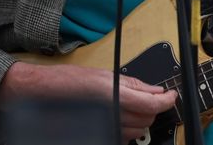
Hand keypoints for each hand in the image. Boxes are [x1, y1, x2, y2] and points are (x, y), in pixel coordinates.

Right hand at [0, 62, 176, 140]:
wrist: (41, 95)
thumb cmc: (66, 82)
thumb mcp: (103, 75)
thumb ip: (133, 85)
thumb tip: (155, 90)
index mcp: (114, 96)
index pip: (152, 104)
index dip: (167, 100)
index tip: (171, 95)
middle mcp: (112, 116)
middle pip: (148, 118)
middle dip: (152, 107)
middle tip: (148, 96)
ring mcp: (106, 130)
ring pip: (138, 130)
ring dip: (140, 118)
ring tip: (129, 105)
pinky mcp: (100, 137)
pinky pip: (124, 137)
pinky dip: (127, 128)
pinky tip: (119, 116)